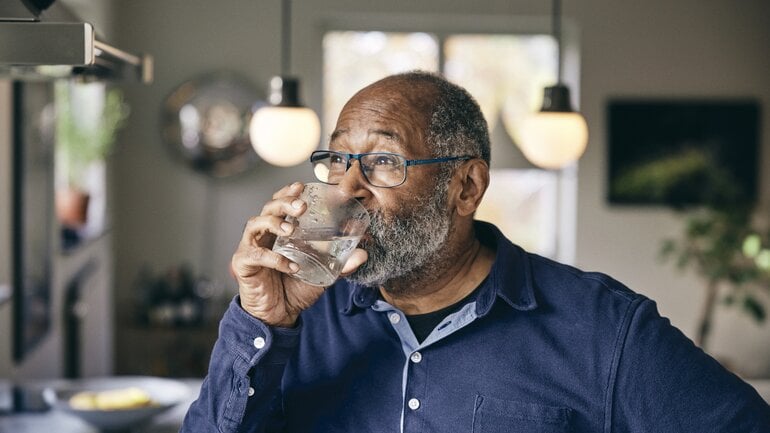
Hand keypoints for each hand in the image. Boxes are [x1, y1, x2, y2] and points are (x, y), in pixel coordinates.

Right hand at [231, 182, 366, 326]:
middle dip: (284, 203)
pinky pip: (256, 255)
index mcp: (279, 231)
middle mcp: (263, 235)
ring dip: (274, 223)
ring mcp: (250, 247)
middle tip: (301, 206)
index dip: (288, 193)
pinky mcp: (243, 264)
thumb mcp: (322, 274)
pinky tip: (291, 266)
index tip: (301, 186)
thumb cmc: (295, 289)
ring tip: (291, 230)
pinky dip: (274, 258)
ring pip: (255, 224)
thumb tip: (363, 254)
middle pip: (268, 208)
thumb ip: (340, 264)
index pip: (280, 204)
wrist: (278, 315)